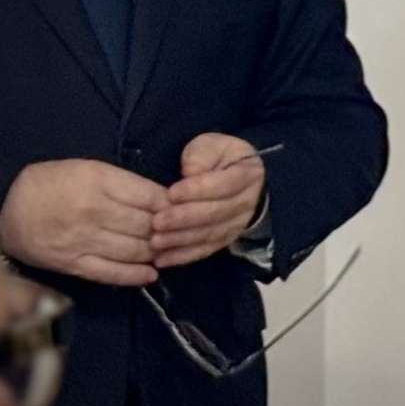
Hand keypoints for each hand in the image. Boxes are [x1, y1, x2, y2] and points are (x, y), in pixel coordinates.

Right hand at [0, 159, 170, 285]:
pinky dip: (135, 275)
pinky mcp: (73, 264)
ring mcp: (82, 240)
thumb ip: (124, 183)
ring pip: (133, 249)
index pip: (151, 196)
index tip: (184, 209)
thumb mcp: (90, 169)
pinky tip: (150, 273)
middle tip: (179, 233)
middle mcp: (92, 211)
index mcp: (98, 181)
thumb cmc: (54, 184)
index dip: (173, 206)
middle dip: (168, 230)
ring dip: (156, 252)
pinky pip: (111, 273)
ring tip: (166, 250)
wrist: (9, 210)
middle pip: (146, 225)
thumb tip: (163, 200)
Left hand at [151, 134, 269, 269]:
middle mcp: (248, 202)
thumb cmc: (217, 158)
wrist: (233, 175)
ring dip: (182, 240)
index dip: (198, 190)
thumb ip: (201, 155)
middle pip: (217, 213)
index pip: (225, 184)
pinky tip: (162, 260)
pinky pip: (206, 251)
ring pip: (211, 235)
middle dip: (185, 219)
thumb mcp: (211, 145)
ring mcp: (238, 224)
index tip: (172, 194)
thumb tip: (190, 172)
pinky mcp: (226, 240)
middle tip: (157, 222)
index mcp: (248, 173)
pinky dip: (184, 257)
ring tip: (156, 242)